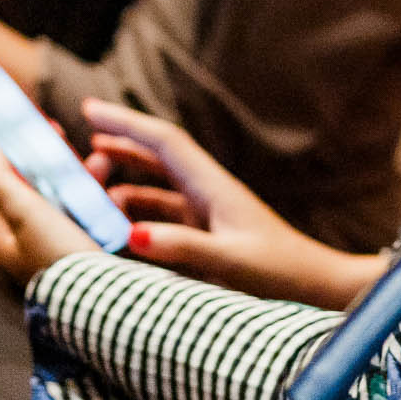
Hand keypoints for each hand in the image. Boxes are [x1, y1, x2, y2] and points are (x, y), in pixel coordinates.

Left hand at [0, 134, 98, 284]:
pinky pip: (84, 215)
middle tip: (61, 135)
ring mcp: (52, 249)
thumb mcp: (24, 211)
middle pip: (31, 189)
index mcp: (2, 238)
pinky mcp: (80, 254)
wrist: (103, 301)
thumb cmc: (58, 255)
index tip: (25, 126)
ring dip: (77, 174)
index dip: (8, 151)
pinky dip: (94, 197)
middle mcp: (24, 245)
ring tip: (99, 160)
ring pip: (61, 199)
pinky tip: (111, 189)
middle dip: (48, 160)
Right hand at [81, 100, 385, 308]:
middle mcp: (208, 192)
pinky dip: (139, 212)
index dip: (125, 124)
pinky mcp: (210, 235)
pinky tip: (120, 222)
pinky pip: (165, 214)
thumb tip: (131, 234)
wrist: (319, 289)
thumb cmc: (281, 274)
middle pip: (157, 156)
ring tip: (92, 182)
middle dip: (120, 144)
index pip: (163, 142)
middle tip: (81, 142)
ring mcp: (209, 213)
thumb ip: (182, 248)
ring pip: (158, 185)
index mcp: (213, 187)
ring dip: (126, 179)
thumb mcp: (230, 262)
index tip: (89, 110)